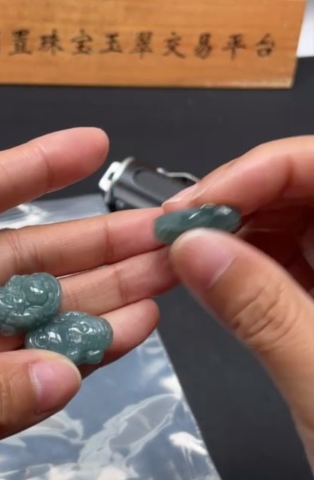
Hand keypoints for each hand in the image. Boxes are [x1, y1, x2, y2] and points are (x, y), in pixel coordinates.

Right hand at [163, 137, 313, 465]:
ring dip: (242, 227)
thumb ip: (261, 310)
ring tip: (187, 251)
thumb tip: (193, 244)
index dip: (261, 170)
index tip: (195, 204)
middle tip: (178, 228)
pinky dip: (254, 266)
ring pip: (304, 223)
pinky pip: (299, 266)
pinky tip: (216, 277)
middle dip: (244, 196)